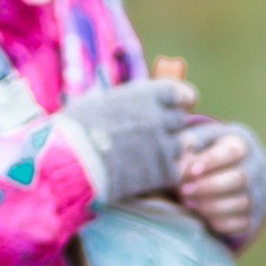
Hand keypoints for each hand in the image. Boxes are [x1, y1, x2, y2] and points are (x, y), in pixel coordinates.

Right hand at [60, 75, 197, 204]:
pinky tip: (174, 171)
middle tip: (178, 130)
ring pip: (192, 142)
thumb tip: (108, 97)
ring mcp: (165, 145)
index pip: (179, 93)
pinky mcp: (164, 172)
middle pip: (182, 118)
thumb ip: (113, 101)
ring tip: (187, 149)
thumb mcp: (93, 103)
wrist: (74, 163)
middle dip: (180, 124)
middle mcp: (160, 117)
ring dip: (190, 145)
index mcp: (145, 96)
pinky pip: (182, 167)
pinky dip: (179, 168)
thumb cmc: (75, 130)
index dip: (183, 98)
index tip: (185, 103)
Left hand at [176, 124, 265, 248]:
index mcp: (240, 144)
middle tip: (184, 190)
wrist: (216, 178)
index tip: (190, 171)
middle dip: (209, 186)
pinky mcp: (253, 217)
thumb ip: (185, 147)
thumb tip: (179, 167)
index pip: (231, 152)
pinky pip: (242, 224)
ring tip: (188, 203)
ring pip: (242, 202)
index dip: (211, 162)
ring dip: (212, 206)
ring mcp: (257, 194)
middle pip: (240, 178)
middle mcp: (255, 168)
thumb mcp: (193, 143)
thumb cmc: (200, 155)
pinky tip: (201, 217)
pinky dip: (221, 222)